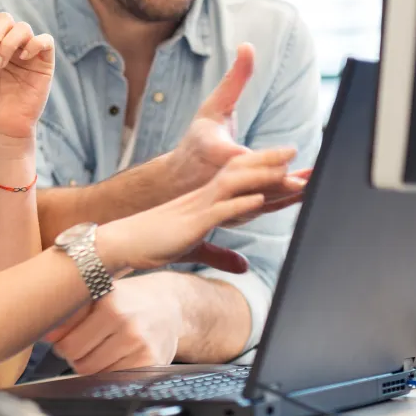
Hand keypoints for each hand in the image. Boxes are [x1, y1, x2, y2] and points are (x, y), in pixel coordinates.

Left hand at [45, 274, 178, 373]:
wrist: (170, 306)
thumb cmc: (127, 299)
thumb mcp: (100, 292)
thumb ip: (71, 311)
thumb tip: (43, 332)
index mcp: (108, 300)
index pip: (65, 340)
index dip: (61, 341)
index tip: (66, 335)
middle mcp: (125, 321)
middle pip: (77, 360)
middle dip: (75, 354)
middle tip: (85, 343)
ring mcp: (139, 344)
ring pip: (93, 373)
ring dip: (91, 364)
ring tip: (103, 347)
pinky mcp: (149, 362)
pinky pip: (113, 379)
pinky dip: (109, 372)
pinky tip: (118, 356)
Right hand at [97, 146, 302, 275]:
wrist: (122, 242)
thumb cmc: (155, 244)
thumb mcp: (194, 249)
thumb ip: (221, 256)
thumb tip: (244, 267)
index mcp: (207, 199)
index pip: (239, 177)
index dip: (263, 167)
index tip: (288, 160)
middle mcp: (204, 196)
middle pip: (240, 171)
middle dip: (269, 160)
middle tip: (294, 148)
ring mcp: (198, 207)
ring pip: (234, 185)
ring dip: (262, 177)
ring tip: (287, 169)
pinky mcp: (192, 224)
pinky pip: (219, 210)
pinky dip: (240, 203)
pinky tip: (258, 199)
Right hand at [165, 43, 308, 219]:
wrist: (175, 180)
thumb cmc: (198, 140)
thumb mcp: (213, 106)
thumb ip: (236, 78)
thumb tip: (248, 45)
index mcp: (217, 153)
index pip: (244, 157)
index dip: (267, 157)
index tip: (290, 152)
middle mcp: (223, 179)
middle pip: (258, 182)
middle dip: (286, 181)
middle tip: (311, 178)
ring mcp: (232, 199)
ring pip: (265, 200)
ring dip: (291, 197)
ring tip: (316, 187)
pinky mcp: (239, 212)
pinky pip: (265, 208)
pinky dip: (285, 204)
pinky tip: (306, 197)